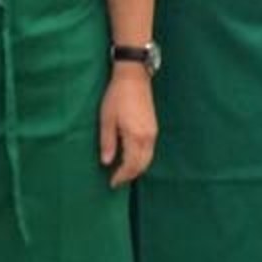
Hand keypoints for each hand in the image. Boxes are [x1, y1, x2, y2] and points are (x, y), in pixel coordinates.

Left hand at [99, 64, 157, 186]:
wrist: (133, 78)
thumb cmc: (116, 96)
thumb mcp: (106, 119)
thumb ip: (107, 142)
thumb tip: (106, 162)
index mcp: (135, 136)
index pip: (131, 165)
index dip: (122, 176)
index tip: (112, 183)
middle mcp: (148, 137)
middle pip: (142, 165)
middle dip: (130, 175)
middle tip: (117, 181)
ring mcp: (153, 133)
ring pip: (148, 159)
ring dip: (137, 168)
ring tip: (123, 172)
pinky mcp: (154, 128)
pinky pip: (150, 151)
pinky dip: (142, 159)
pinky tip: (131, 158)